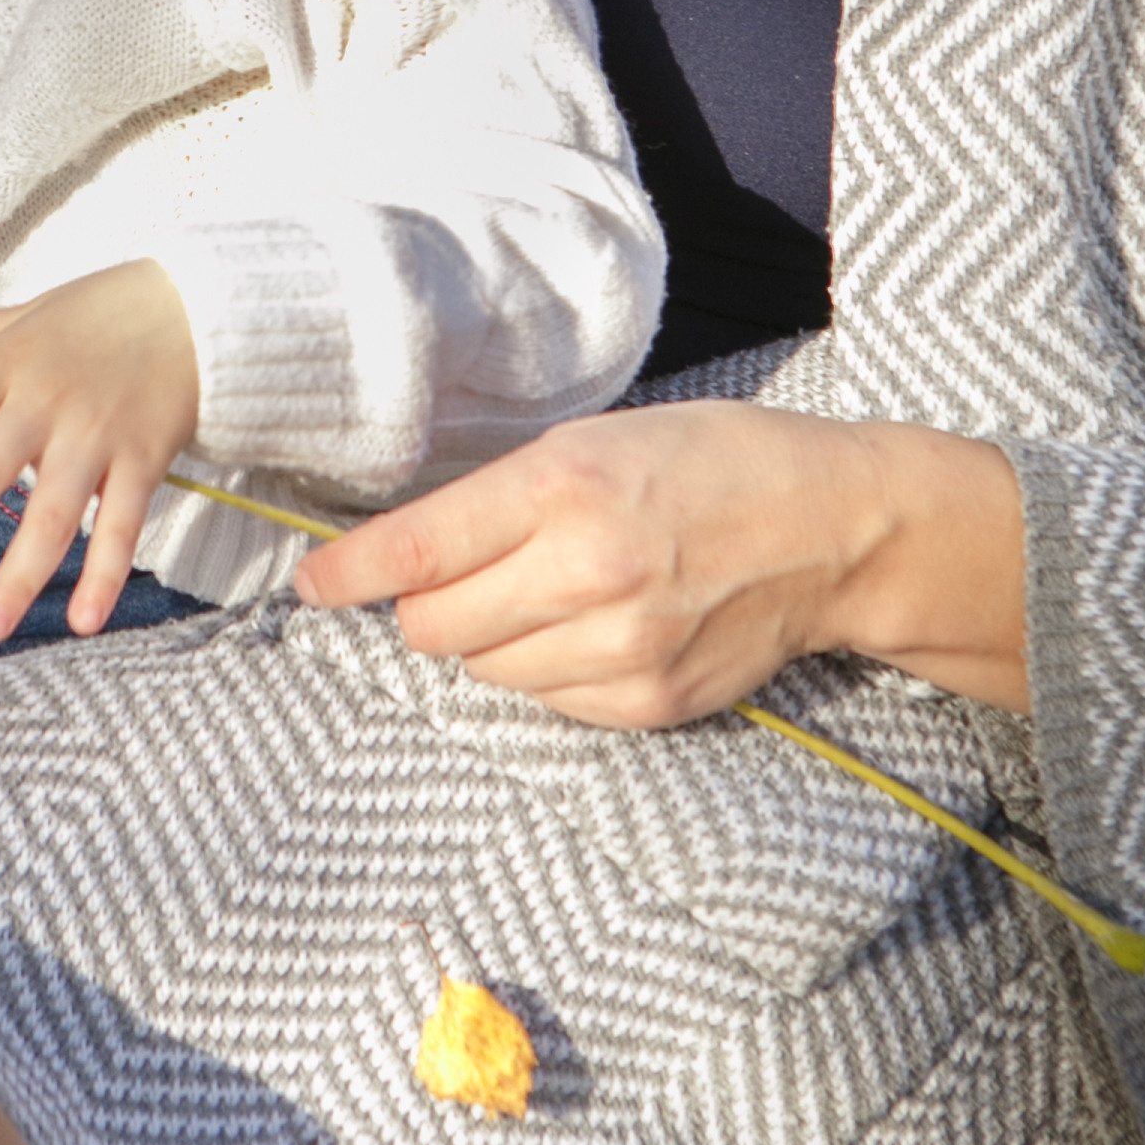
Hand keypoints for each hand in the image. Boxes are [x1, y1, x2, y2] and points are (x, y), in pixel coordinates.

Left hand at [0, 260, 199, 643]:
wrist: (200, 308)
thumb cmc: (101, 311)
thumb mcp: (28, 315)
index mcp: (10, 363)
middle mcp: (48, 402)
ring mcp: (97, 436)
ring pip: (55, 514)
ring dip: (19, 574)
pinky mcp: (144, 461)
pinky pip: (122, 526)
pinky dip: (104, 575)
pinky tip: (81, 622)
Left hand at [294, 406, 1028, 722]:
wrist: (830, 528)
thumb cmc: (709, 462)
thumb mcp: (597, 440)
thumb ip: (503, 495)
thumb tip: (407, 547)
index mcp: (565, 487)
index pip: (419, 550)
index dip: (348, 573)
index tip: (314, 583)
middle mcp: (586, 574)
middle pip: (433, 626)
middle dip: (422, 604)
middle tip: (451, 575)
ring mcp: (619, 650)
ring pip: (484, 670)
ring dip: (487, 638)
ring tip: (547, 590)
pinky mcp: (646, 703)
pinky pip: (545, 702)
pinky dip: (544, 670)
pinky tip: (592, 627)